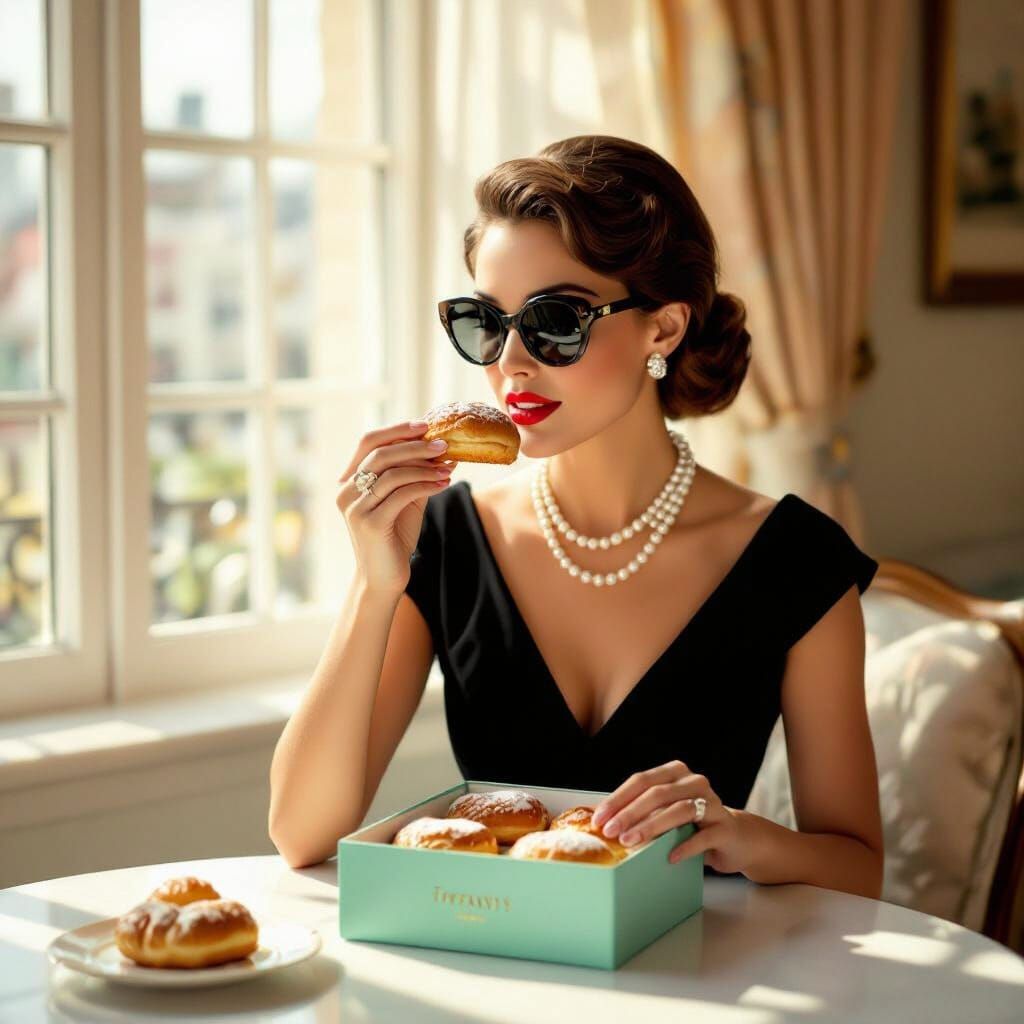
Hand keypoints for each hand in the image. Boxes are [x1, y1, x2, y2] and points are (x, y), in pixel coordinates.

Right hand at [336, 420, 455, 593]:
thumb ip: (414, 475)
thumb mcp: (405, 500)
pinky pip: (401, 494)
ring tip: (449, 467)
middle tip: (443, 444)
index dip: (396, 430)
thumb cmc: (395, 538)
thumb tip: (441, 449)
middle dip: (414, 446)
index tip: (426, 425)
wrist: (384, 579)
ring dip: (424, 467)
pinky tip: (443, 483)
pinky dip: (425, 485)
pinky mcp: (370, 524)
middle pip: (379, 453)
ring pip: (391, 473)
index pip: (368, 442)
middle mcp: (346, 492)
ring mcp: (355, 508)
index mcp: (349, 481)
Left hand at [590, 760, 748, 872]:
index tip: (599, 818)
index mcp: (675, 773)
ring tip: (631, 842)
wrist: (736, 838)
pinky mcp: (725, 827)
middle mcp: (694, 782)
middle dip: (629, 813)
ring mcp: (712, 803)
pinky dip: (684, 846)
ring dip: (651, 827)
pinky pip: (702, 836)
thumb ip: (642, 811)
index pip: (641, 780)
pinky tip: (668, 857)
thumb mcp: (665, 812)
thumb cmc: (692, 824)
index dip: (618, 799)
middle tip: (610, 832)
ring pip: (678, 810)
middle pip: (657, 793)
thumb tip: (603, 822)